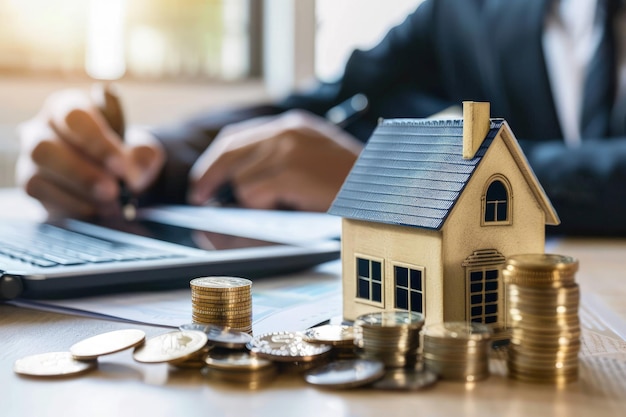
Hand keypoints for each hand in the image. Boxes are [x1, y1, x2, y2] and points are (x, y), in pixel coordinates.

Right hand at [15, 89, 164, 218]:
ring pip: (36, 176)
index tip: (120, 166)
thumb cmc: (124, 157)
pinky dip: (72, 207)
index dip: (96, 143)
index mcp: (66, 107)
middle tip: (113, 190)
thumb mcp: (140, 152)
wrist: (116, 180)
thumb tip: (140, 161)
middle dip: (81, 173)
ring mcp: (30, 161)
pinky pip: (43, 200)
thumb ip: (143, 155)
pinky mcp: (32, 188)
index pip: (73, 117)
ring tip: (110, 202)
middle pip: (43, 148)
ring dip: (76, 194)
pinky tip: (97, 210)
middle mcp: (39, 130)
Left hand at [188, 110, 362, 210]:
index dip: (215, 160)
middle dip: (209, 176)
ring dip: (250, 199)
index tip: (204, 179)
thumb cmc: (349, 182)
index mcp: (291, 126)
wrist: (383, 185)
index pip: (237, 138)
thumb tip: (236, 184)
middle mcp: (286, 131)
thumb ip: (277, 162)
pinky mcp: (290, 171)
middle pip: (229, 152)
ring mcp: (288, 149)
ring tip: (278, 205)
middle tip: (199, 196)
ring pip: (241, 179)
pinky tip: (285, 205)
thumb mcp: (313, 159)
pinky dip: (261, 205)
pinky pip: (254, 192)